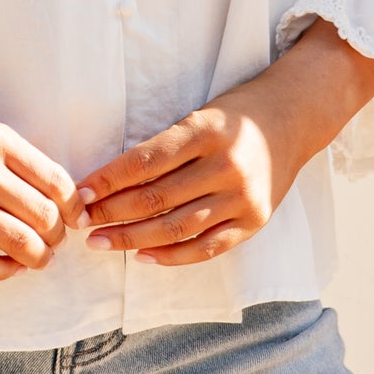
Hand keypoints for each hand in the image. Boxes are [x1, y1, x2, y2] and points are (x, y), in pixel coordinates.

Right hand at [0, 105, 83, 281]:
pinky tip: (12, 265)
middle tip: (54, 241)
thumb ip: (19, 161)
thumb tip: (64, 201)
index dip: (73, 208)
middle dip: (58, 236)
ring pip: (19, 243)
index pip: (57, 182)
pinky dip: (7, 270)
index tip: (73, 218)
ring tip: (39, 257)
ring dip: (39, 257)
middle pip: (43, 216)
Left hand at [73, 96, 301, 265]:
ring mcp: (243, 197)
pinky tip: (142, 256)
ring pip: (177, 227)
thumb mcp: (198, 118)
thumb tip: (108, 183)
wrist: (292, 120)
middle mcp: (226, 165)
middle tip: (82, 221)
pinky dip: (172, 256)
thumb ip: (162, 149)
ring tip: (101, 241)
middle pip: (157, 197)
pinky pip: (207, 247)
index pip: (146, 161)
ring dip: (132, 238)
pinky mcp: (255, 221)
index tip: (81, 193)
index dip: (109, 180)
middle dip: (112, 212)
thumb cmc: (233, 117)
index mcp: (206, 131)